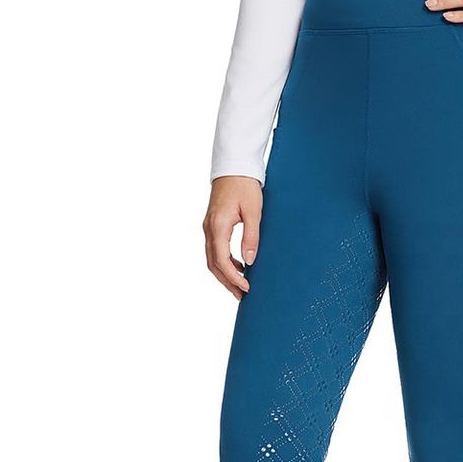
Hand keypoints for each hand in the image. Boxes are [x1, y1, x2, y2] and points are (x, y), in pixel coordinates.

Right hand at [203, 176, 262, 299]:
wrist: (234, 165)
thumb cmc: (245, 185)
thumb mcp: (253, 211)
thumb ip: (251, 237)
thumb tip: (249, 261)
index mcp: (218, 226)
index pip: (222, 261)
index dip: (233, 278)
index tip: (247, 288)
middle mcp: (209, 228)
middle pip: (213, 264)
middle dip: (227, 282)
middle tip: (242, 296)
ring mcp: (208, 227)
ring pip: (212, 259)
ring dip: (224, 274)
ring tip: (240, 287)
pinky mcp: (212, 224)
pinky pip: (214, 249)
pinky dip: (224, 262)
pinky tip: (239, 266)